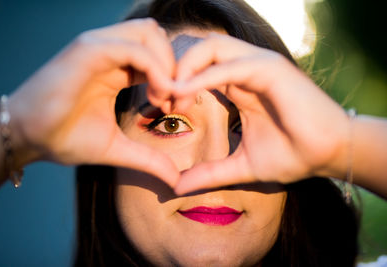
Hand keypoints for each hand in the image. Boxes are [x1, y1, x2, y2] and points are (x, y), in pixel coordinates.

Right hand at [8, 18, 178, 185]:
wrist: (30, 139)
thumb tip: (177, 182)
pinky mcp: (88, 51)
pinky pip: (134, 48)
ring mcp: (99, 47)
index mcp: (118, 69)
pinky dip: (155, 68)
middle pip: (157, 37)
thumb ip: (149, 159)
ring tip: (163, 97)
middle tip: (175, 100)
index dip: (176, 78)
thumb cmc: (67, 138)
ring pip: (150, 33)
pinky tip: (156, 95)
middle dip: (176, 66)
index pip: (158, 55)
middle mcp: (110, 52)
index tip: (177, 108)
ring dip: (166, 64)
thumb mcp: (118, 148)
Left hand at [173, 33, 350, 193]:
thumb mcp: (240, 166)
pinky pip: (229, 65)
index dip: (176, 84)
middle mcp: (246, 69)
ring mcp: (258, 65)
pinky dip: (204, 76)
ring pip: (212, 47)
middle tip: (162, 99)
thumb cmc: (291, 156)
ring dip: (186, 68)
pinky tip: (186, 93)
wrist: (328, 156)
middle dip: (175, 70)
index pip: (198, 69)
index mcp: (238, 86)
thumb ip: (209, 173)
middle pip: (200, 50)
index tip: (163, 109)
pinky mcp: (270, 69)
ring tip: (172, 96)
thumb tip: (176, 186)